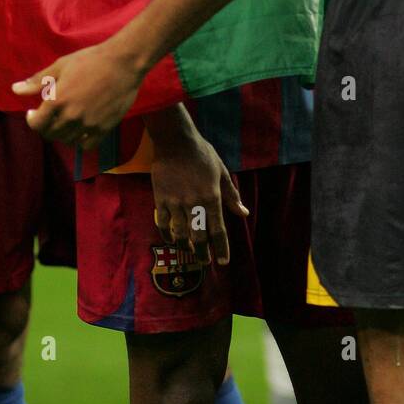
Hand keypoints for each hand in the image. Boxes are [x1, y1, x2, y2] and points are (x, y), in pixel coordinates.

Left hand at [13, 40, 143, 144]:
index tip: (33, 113)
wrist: (124, 63)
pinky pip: (86, 145)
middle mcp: (71, 116)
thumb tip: (14, 90)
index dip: (32, 120)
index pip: (36, 124)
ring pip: (67, 141)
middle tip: (49, 117)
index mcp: (58, 100)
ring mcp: (89, 125)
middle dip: (45, 126)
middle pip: (50, 134)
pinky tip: (80, 129)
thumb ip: (37, 81)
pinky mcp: (104, 128)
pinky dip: (80, 141)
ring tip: (64, 122)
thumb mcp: (60, 66)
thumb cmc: (90, 60)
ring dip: (61, 133)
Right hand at [150, 120, 246, 266]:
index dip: (221, 248)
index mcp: (212, 197)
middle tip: (205, 261)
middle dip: (202, 253)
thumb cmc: (202, 154)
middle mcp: (194, 203)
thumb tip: (243, 214)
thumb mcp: (222, 172)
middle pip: (198, 237)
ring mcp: (175, 202)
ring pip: (180, 233)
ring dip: (185, 246)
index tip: (223, 262)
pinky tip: (171, 238)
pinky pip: (162, 222)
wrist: (175, 141)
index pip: (218, 230)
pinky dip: (166, 233)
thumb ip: (232, 195)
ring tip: (189, 251)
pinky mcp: (160, 198)